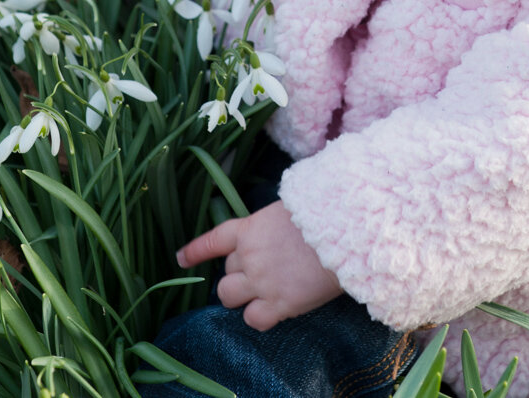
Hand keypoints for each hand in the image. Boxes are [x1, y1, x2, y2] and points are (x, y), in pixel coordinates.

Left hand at [177, 201, 342, 330]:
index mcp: (250, 228)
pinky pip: (253, 320)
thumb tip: (280, 231)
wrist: (347, 231)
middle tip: (260, 273)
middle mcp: (249, 256)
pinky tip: (273, 312)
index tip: (181, 258)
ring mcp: (261, 281)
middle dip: (238, 273)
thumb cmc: (327, 214)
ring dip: (240, 297)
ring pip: (228, 296)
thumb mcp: (293, 208)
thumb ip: (276, 225)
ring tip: (262, 295)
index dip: (196, 251)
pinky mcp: (279, 303)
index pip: (213, 240)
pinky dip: (259, 317)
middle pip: (225, 271)